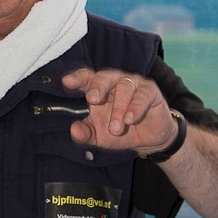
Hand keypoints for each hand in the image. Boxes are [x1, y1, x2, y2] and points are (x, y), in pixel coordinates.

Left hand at [62, 68, 178, 154]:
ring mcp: (134, 84)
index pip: (86, 78)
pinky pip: (143, 95)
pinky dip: (135, 107)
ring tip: (116, 128)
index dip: (77, 78)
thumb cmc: (120, 132)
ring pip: (124, 87)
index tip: (67, 81)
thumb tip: (74, 130)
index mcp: (99, 89)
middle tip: (93, 100)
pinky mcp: (150, 92)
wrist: (148, 141)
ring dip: (119, 108)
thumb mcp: (99, 137)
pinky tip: (130, 119)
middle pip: (105, 76)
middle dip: (98, 86)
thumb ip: (85, 134)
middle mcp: (115, 82)